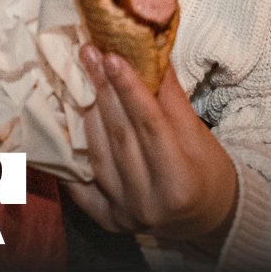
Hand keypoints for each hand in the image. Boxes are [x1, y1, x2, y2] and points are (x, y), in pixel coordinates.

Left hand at [68, 47, 236, 252]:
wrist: (205, 217)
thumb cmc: (207, 170)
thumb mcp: (198, 134)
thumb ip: (170, 97)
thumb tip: (149, 51)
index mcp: (180, 182)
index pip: (149, 126)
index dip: (130, 89)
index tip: (113, 56)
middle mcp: (149, 203)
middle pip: (120, 137)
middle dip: (104, 91)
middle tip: (89, 53)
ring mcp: (124, 215)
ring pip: (97, 154)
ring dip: (86, 112)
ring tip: (78, 76)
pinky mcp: (106, 220)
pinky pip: (80, 183)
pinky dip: (71, 152)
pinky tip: (63, 120)